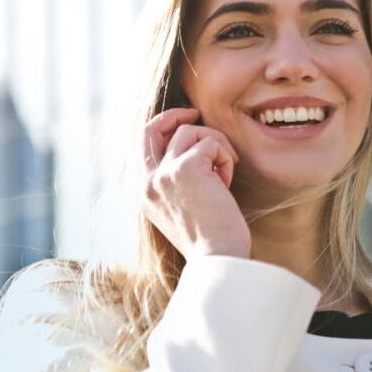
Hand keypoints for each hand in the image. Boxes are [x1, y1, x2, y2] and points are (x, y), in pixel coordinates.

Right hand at [142, 108, 251, 260]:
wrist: (218, 259)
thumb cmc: (209, 238)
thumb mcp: (183, 208)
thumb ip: (177, 181)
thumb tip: (193, 149)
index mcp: (146, 192)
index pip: (145, 145)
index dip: (164, 127)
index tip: (185, 122)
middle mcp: (149, 181)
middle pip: (153, 128)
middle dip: (175, 114)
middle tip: (196, 113)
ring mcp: (164, 173)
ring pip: (191, 132)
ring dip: (215, 145)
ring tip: (225, 173)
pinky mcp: (186, 168)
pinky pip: (211, 143)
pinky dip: (225, 157)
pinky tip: (227, 182)